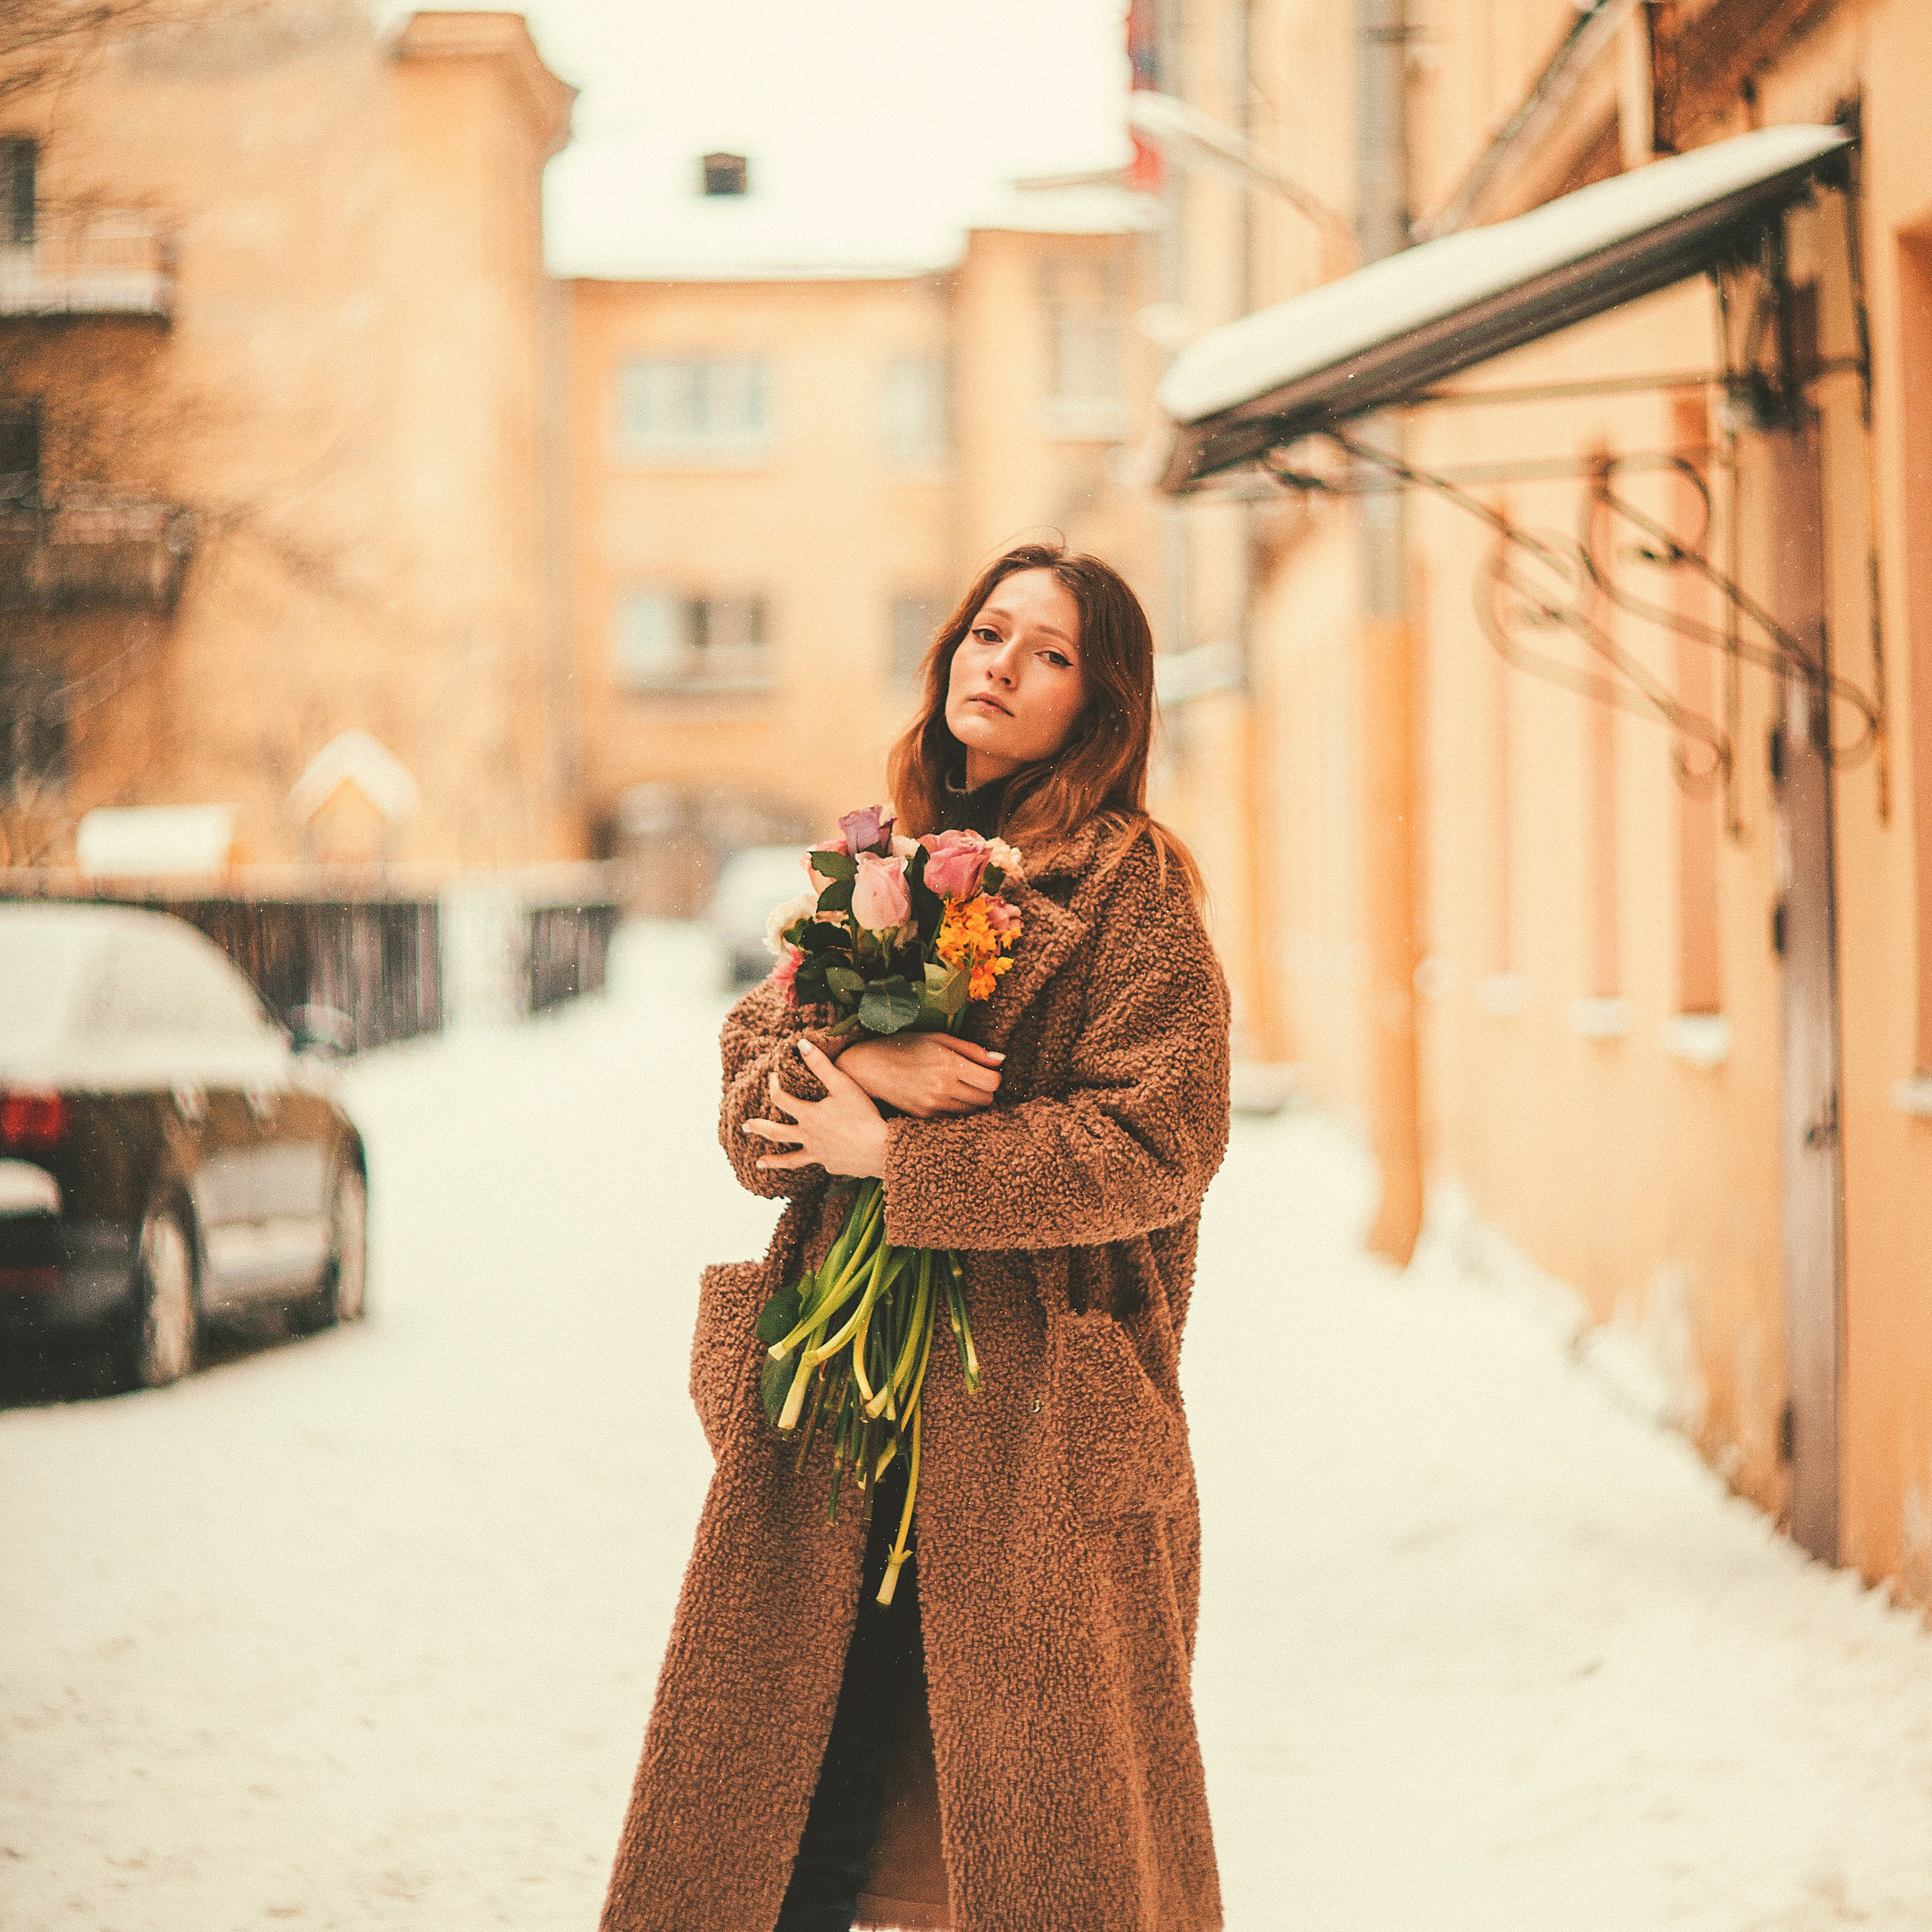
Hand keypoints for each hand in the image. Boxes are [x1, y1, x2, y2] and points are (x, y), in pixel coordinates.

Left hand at [743, 1039, 890, 1177]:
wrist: (880, 1150)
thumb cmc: (863, 1115)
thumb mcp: (843, 1085)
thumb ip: (821, 1065)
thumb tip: (801, 1044)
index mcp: (808, 1115)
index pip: (780, 1098)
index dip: (773, 1086)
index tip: (771, 1077)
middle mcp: (808, 1137)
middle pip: (776, 1133)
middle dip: (759, 1128)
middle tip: (744, 1127)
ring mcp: (819, 1154)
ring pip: (790, 1159)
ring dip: (773, 1161)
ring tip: (758, 1163)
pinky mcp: (832, 1165)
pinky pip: (819, 1163)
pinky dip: (815, 1160)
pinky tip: (817, 1161)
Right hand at [837, 1032, 1005, 1118]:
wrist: (868, 1068)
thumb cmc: (904, 1046)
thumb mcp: (939, 1038)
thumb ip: (972, 1050)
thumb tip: (1001, 1060)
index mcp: (949, 1064)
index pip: (993, 1081)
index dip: (994, 1076)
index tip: (986, 1071)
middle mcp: (943, 1088)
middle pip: (986, 1100)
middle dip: (985, 1090)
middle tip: (973, 1079)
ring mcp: (933, 1106)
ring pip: (972, 1112)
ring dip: (972, 1102)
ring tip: (958, 1088)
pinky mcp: (924, 1118)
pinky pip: (954, 1120)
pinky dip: (956, 1111)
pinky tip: (945, 1098)